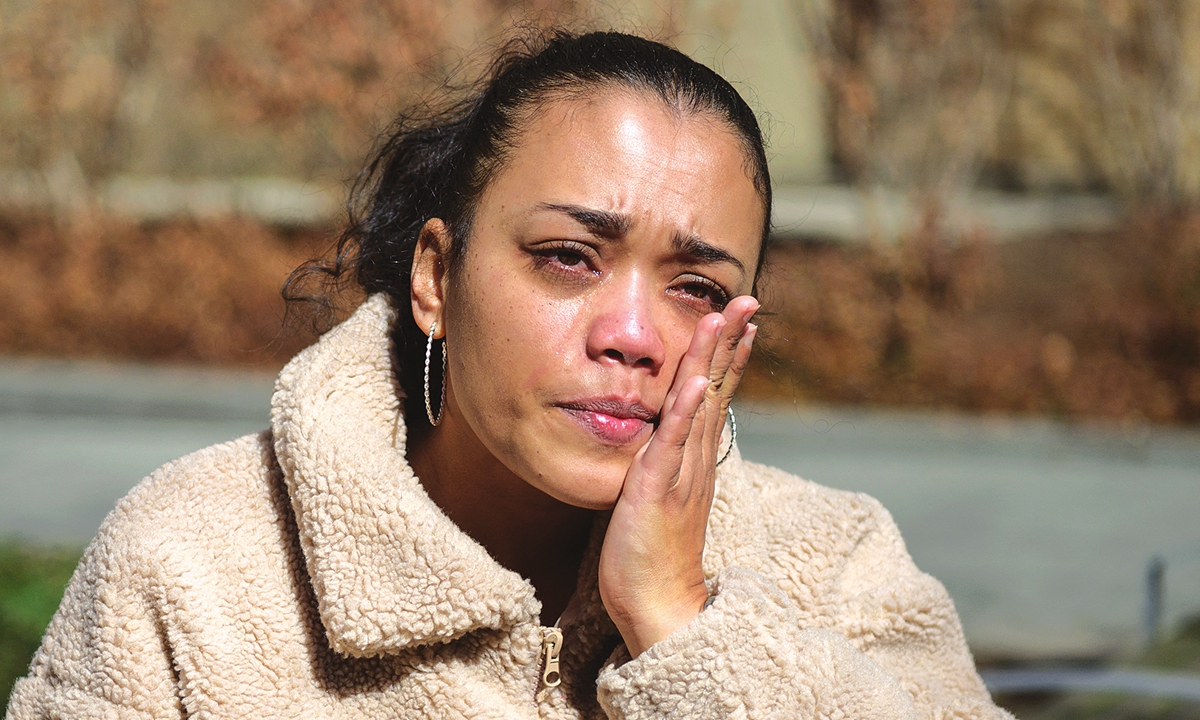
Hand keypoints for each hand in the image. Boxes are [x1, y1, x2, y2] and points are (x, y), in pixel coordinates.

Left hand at [598, 295, 757, 656]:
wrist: (656, 605)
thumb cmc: (649, 552)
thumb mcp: (659, 495)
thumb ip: (664, 462)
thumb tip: (661, 433)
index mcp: (695, 459)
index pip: (715, 396)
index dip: (729, 356)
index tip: (741, 319)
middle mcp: (696, 460)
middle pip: (716, 389)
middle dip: (730, 341)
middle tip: (747, 299)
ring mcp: (681, 474)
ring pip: (699, 406)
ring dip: (711, 361)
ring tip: (722, 319)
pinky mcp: (657, 491)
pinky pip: (671, 445)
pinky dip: (681, 412)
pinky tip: (690, 382)